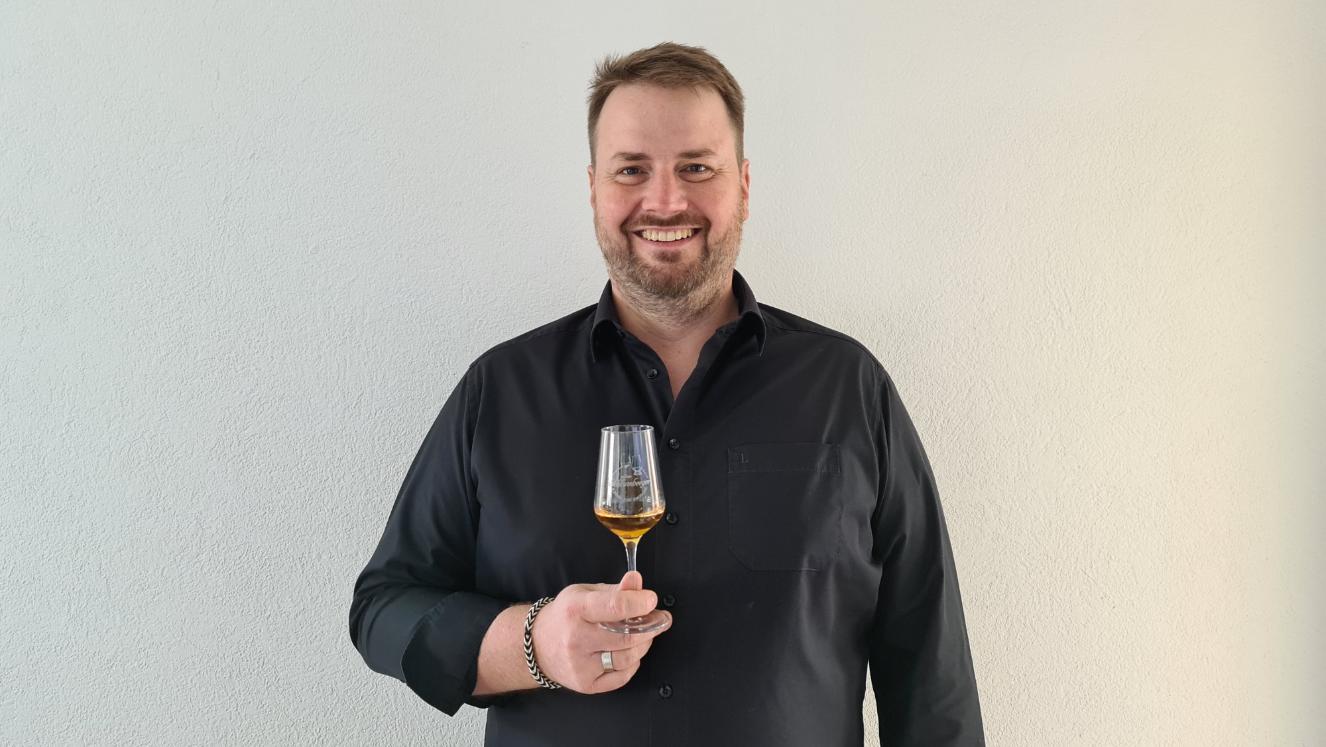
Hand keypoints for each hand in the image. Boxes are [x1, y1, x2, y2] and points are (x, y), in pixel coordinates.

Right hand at [530, 571, 671, 693]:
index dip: (639, 603)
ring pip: (627, 658)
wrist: (537, 645)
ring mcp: (580, 664)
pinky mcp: (585, 684)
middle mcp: (576, 638)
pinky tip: (626, 653)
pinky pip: (622, 676)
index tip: (651, 600)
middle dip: (650, 626)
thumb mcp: (585, 593)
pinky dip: (631, 664)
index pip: (615, 606)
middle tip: (659, 619)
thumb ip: (615, 590)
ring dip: (643, 645)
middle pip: (626, 636)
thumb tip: (637, 581)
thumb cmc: (566, 615)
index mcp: (575, 609)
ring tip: (642, 635)